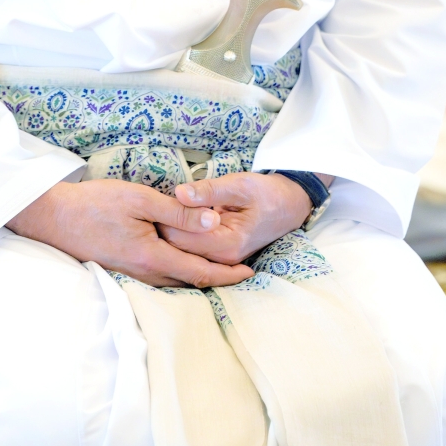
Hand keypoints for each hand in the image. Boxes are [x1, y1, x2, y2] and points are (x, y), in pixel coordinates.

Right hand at [6, 179, 254, 287]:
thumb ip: (178, 212)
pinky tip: (181, 262)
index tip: (250, 272)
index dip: (228, 274)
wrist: (52, 217)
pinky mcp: (121, 269)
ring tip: (219, 267)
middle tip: (242, 270)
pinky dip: (178, 272)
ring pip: (174, 281)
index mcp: (153, 256)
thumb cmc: (95, 203)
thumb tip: (212, 220)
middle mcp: (144, 272)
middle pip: (190, 282)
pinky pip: (158, 276)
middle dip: (218, 278)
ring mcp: (131, 274)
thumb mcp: (141, 198)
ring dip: (198, 276)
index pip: (200, 272)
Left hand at [160, 173, 316, 264]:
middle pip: (177, 248)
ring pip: (181, 250)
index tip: (158, 199)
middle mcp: (222, 259)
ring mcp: (220, 260)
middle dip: (164, 226)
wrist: (289, 205)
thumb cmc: (266, 193)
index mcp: (227, 244)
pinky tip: (176, 216)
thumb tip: (179, 193)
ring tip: (165, 208)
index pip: (180, 238)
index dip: (165, 219)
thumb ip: (208, 191)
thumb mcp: (239, 185)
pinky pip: (191, 248)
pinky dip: (180, 233)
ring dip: (171, 229)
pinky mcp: (218, 255)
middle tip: (157, 202)